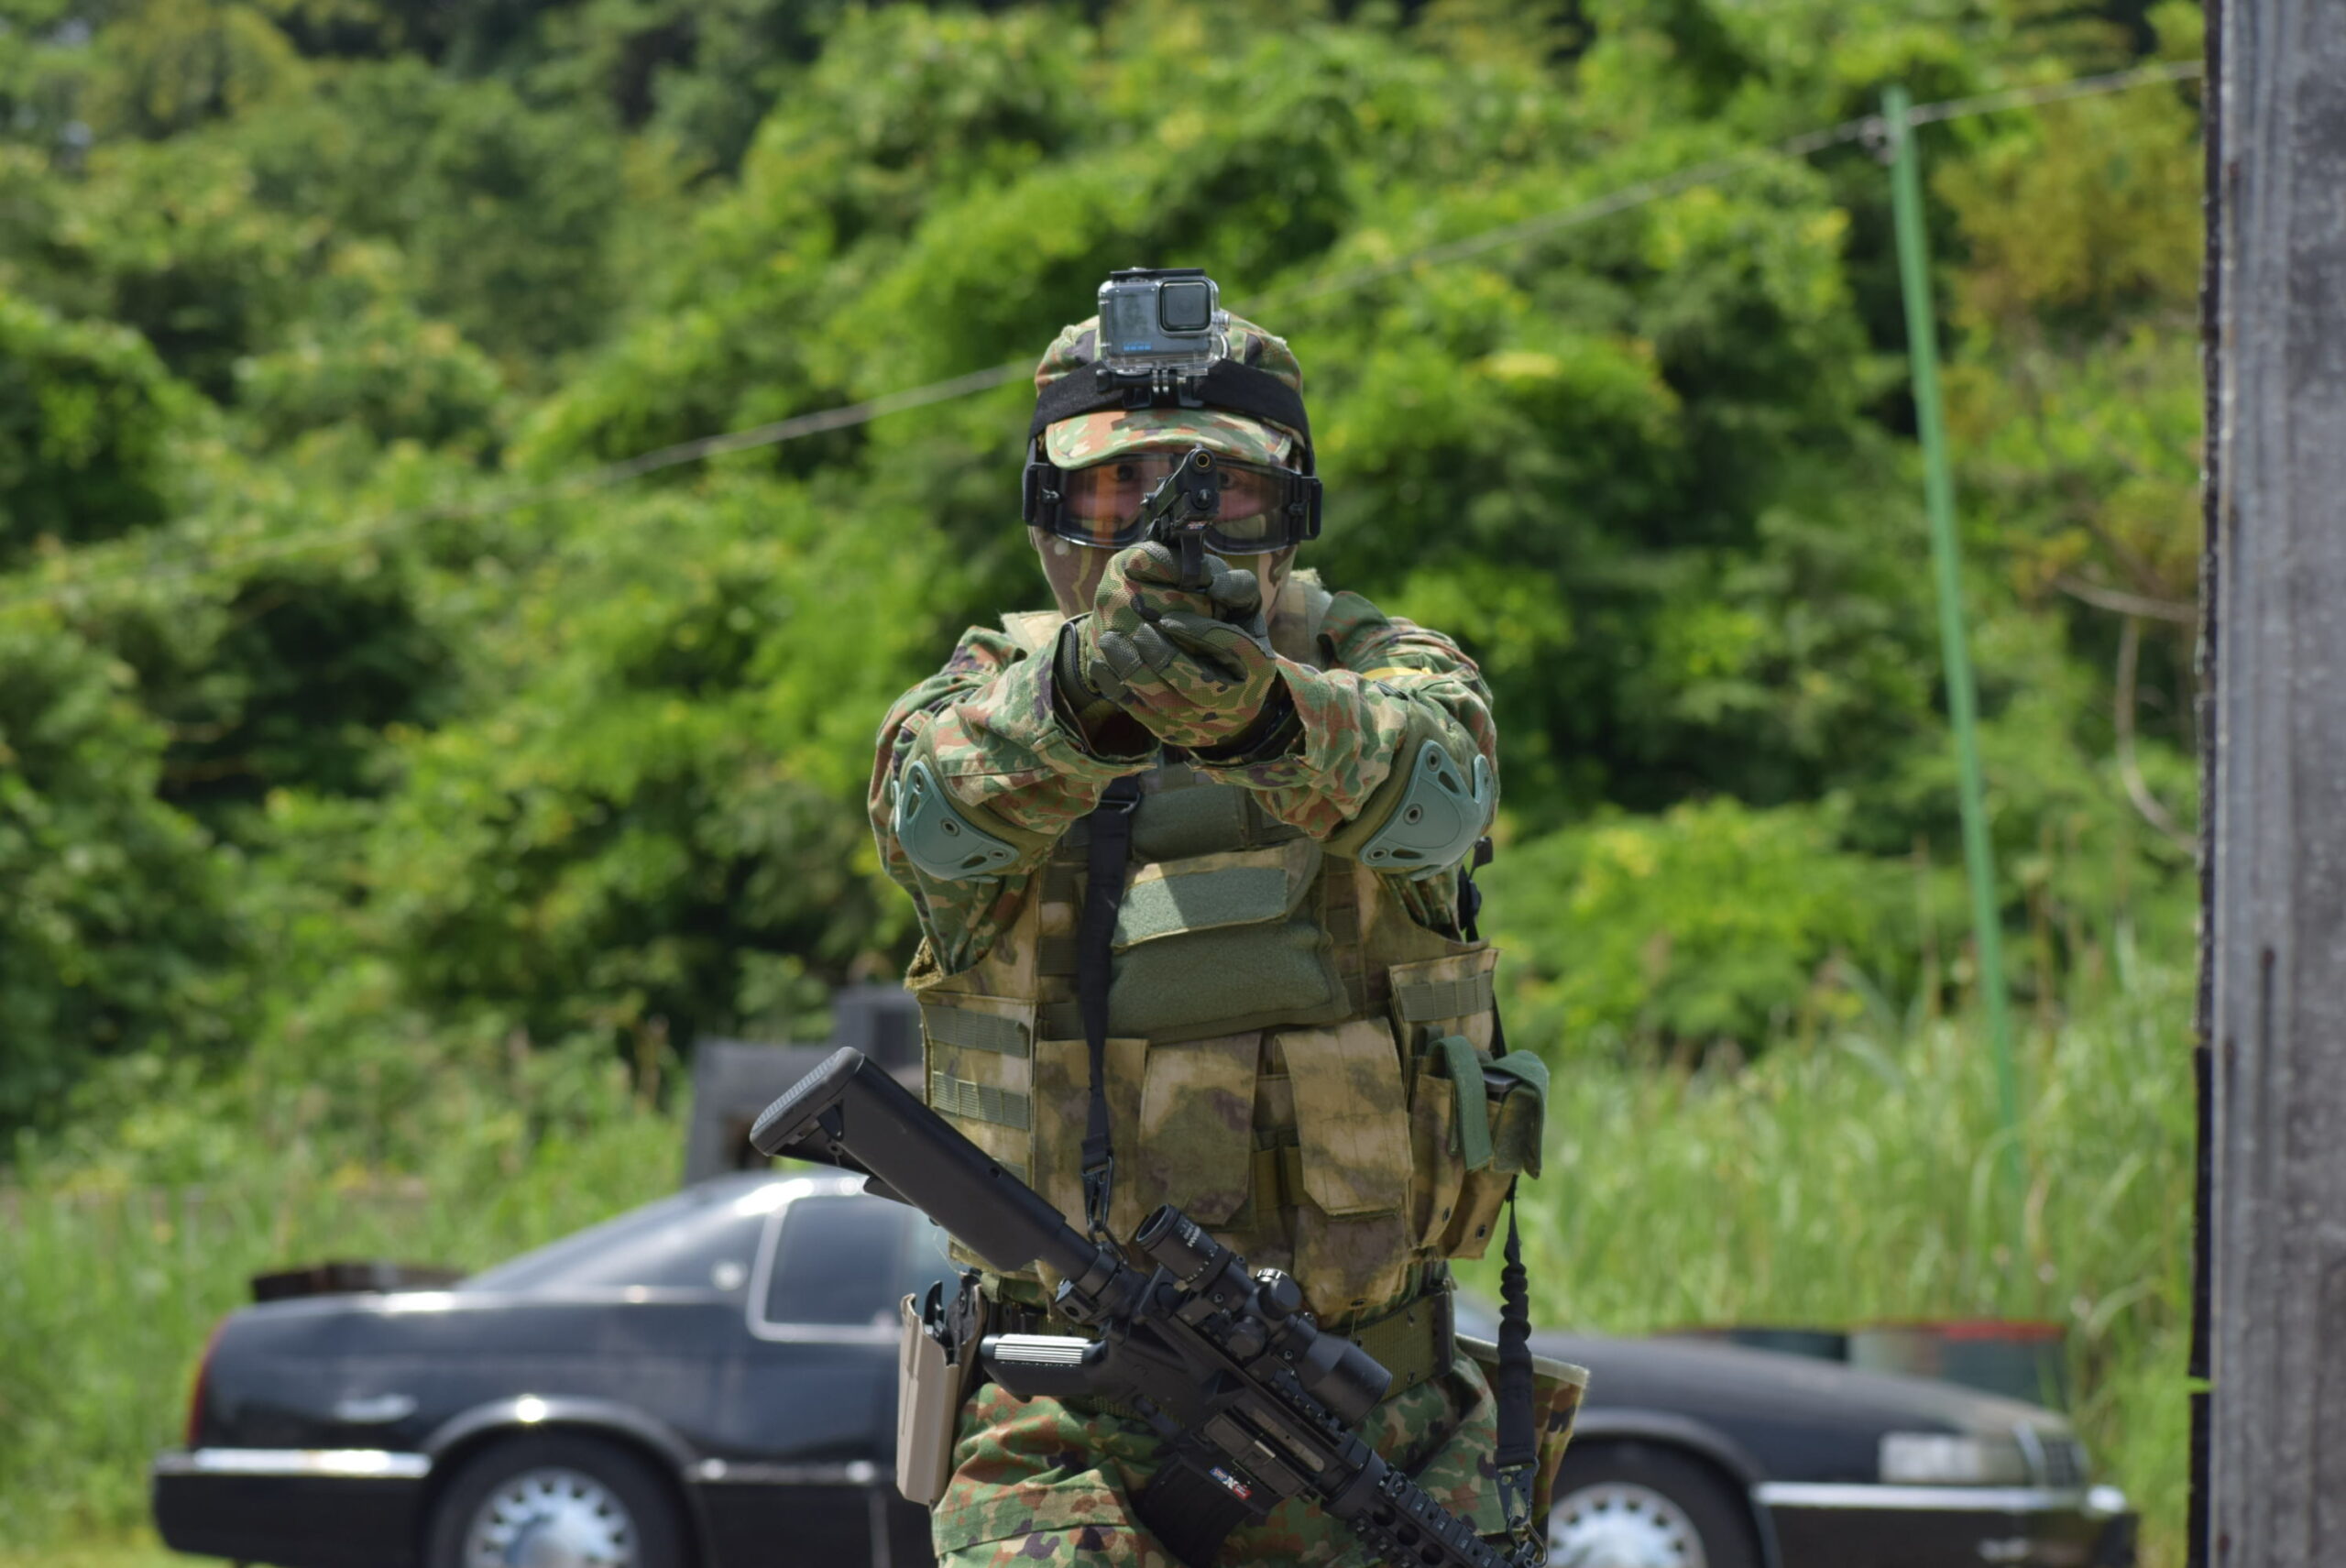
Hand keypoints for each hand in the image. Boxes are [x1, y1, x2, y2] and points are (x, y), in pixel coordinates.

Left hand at [1077, 543, 1280, 749]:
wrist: (1225, 688)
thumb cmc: (1232, 630)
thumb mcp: (1241, 606)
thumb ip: (1232, 585)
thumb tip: (1211, 583)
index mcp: (1257, 667)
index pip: (1231, 648)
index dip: (1198, 632)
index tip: (1168, 616)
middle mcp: (1233, 703)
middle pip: (1198, 684)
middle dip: (1164, 657)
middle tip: (1139, 630)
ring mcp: (1201, 723)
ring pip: (1164, 702)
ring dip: (1134, 671)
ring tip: (1110, 641)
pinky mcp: (1170, 732)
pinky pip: (1140, 714)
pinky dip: (1117, 689)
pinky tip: (1100, 664)